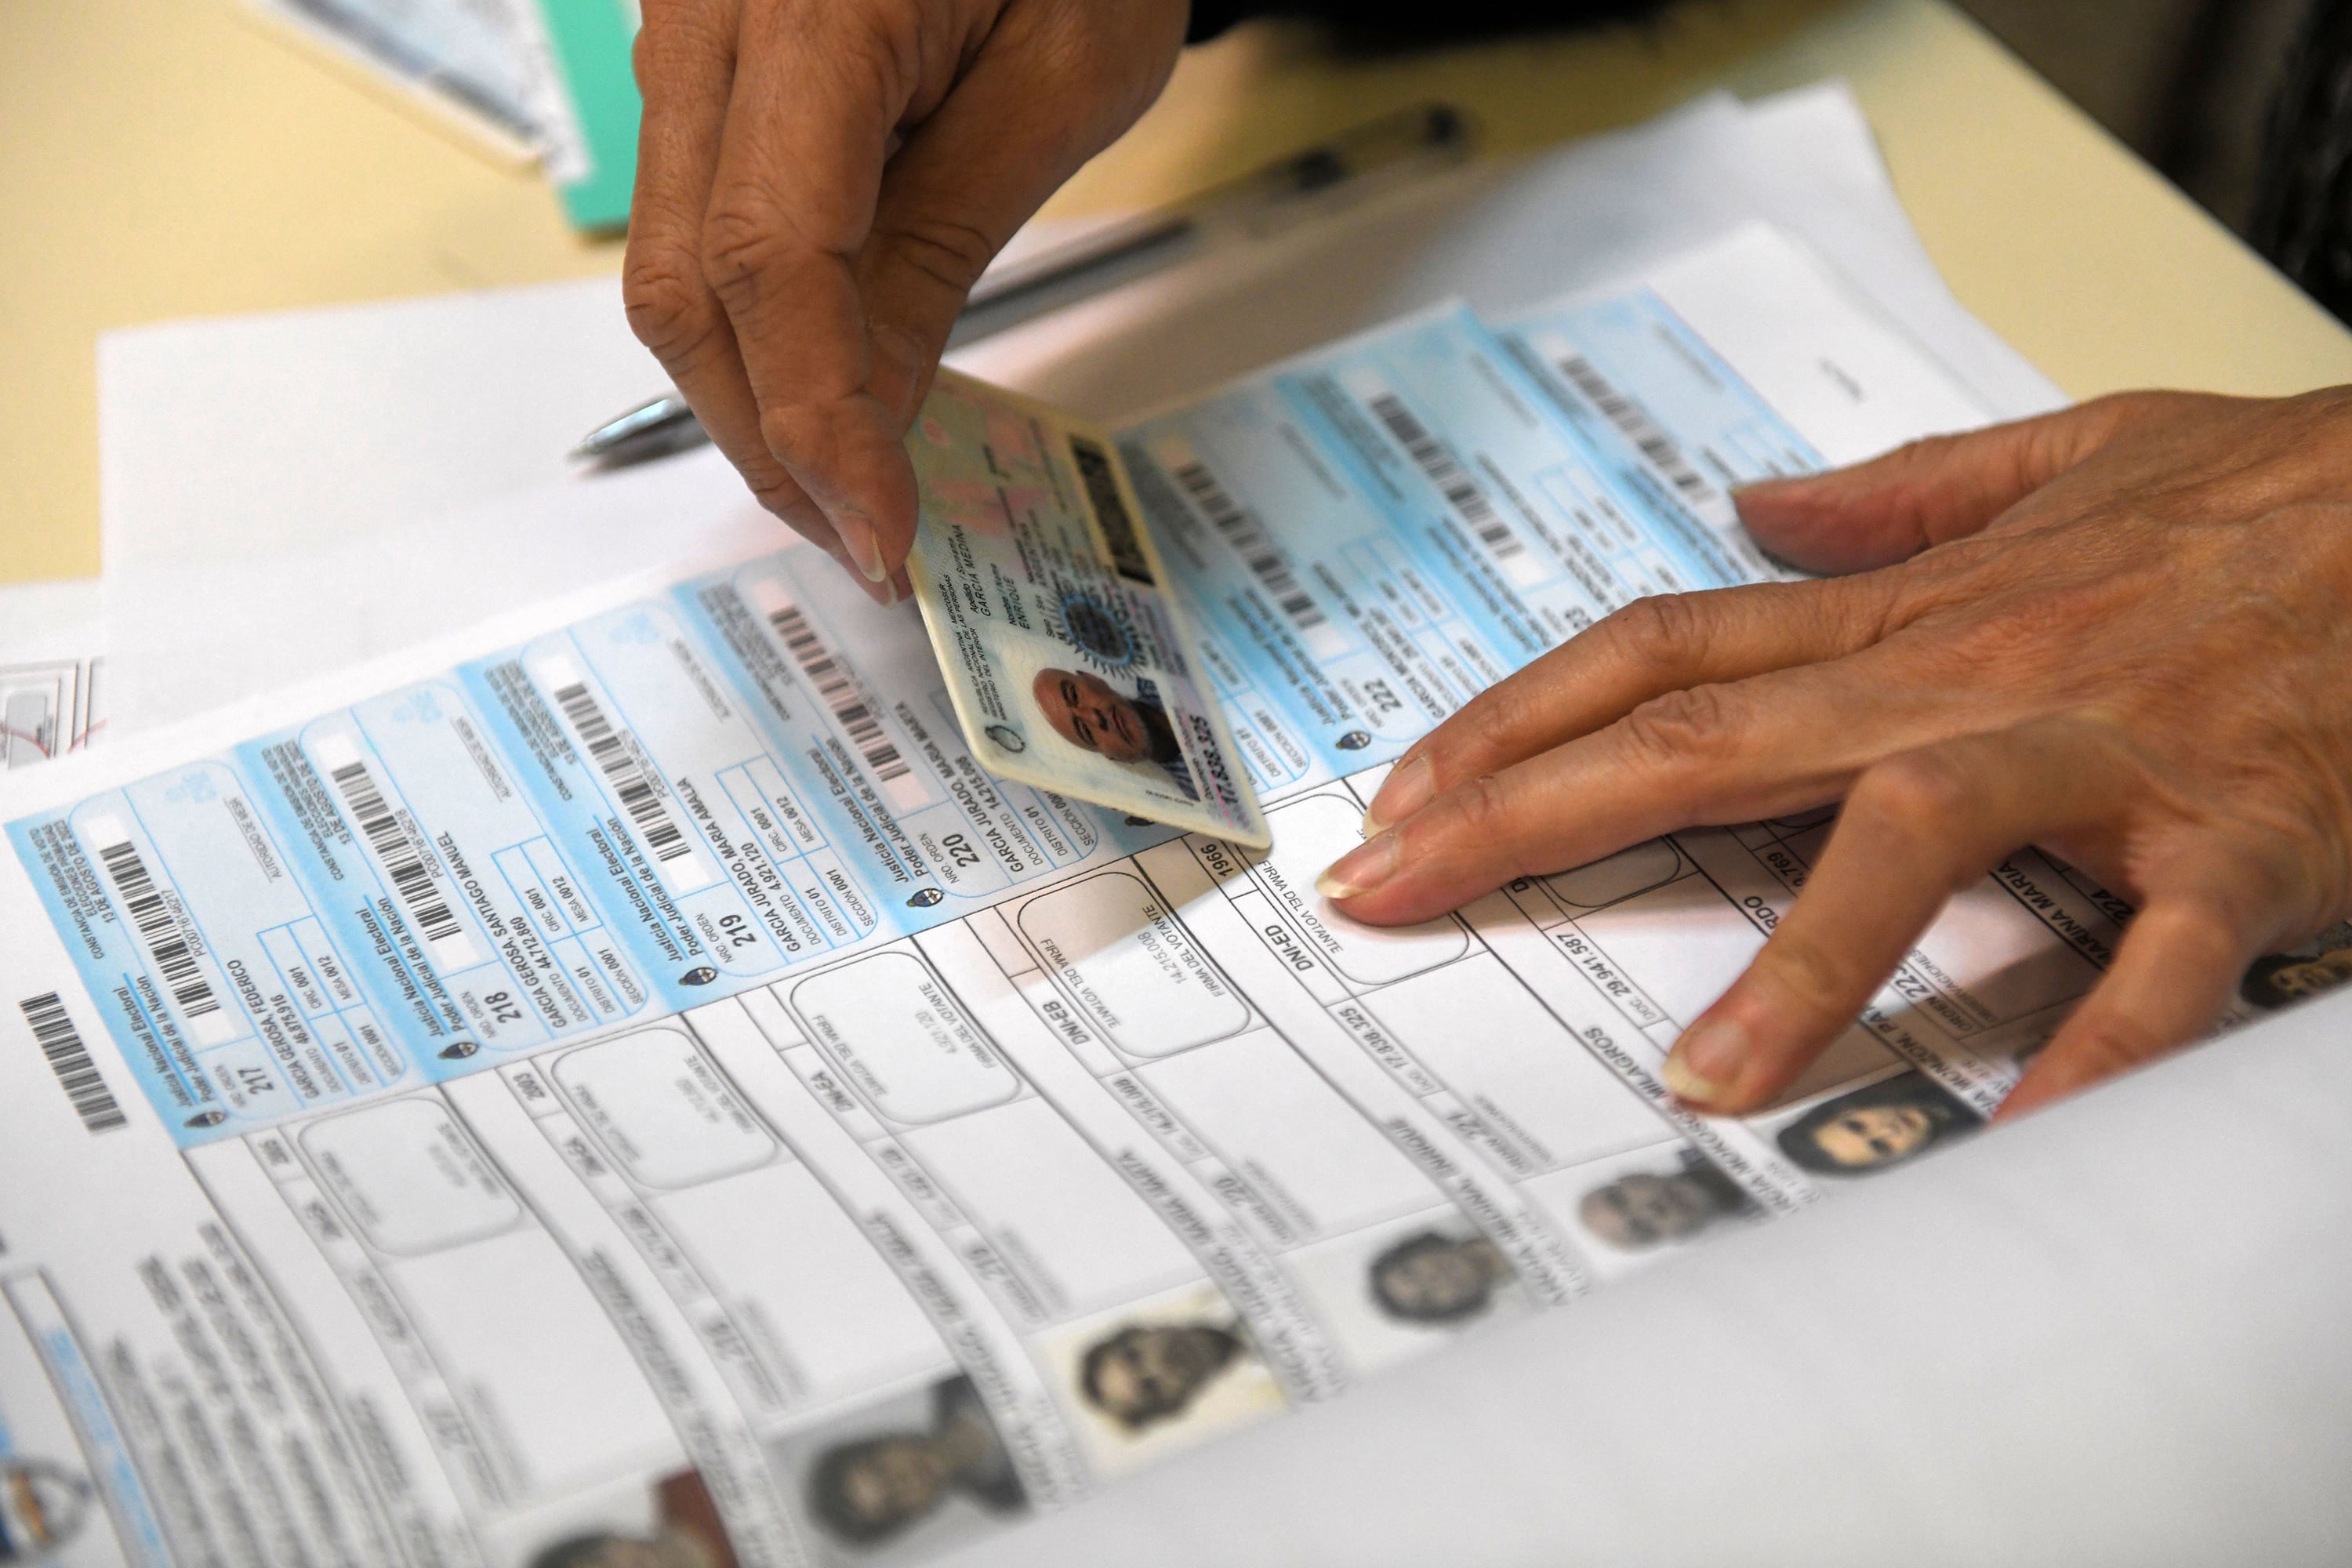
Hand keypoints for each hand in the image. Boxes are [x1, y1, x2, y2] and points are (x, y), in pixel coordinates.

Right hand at [624, 0, 1188, 601]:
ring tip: (852, 479)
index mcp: (811, 8)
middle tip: (868, 536)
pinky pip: (693, 214)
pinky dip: (752, 319)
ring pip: (668, 262)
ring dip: (751, 393)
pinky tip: (827, 374)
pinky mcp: (698, 56)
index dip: (816, 420)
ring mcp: (680, 32)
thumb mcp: (1063, 76)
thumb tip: (872, 412)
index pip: (767, 263)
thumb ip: (945, 243)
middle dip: (770, 437)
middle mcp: (704, 17)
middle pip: (682, 284)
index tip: (881, 532)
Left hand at [1317, 388, 2351, 1118]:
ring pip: (1911, 834)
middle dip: (1527, 814)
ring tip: (1692, 1079)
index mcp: (1919, 613)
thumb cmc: (2272, 499)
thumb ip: (1904, 495)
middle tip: (1388, 892)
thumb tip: (1757, 502)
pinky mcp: (2239, 835)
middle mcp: (1975, 674)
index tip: (1398, 792)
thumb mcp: (2072, 456)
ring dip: (1797, 960)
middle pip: (1709, 738)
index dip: (1518, 720)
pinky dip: (2092, 1045)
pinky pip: (2158, 959)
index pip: (1668, 654)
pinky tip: (2010, 1139)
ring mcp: (2103, 756)